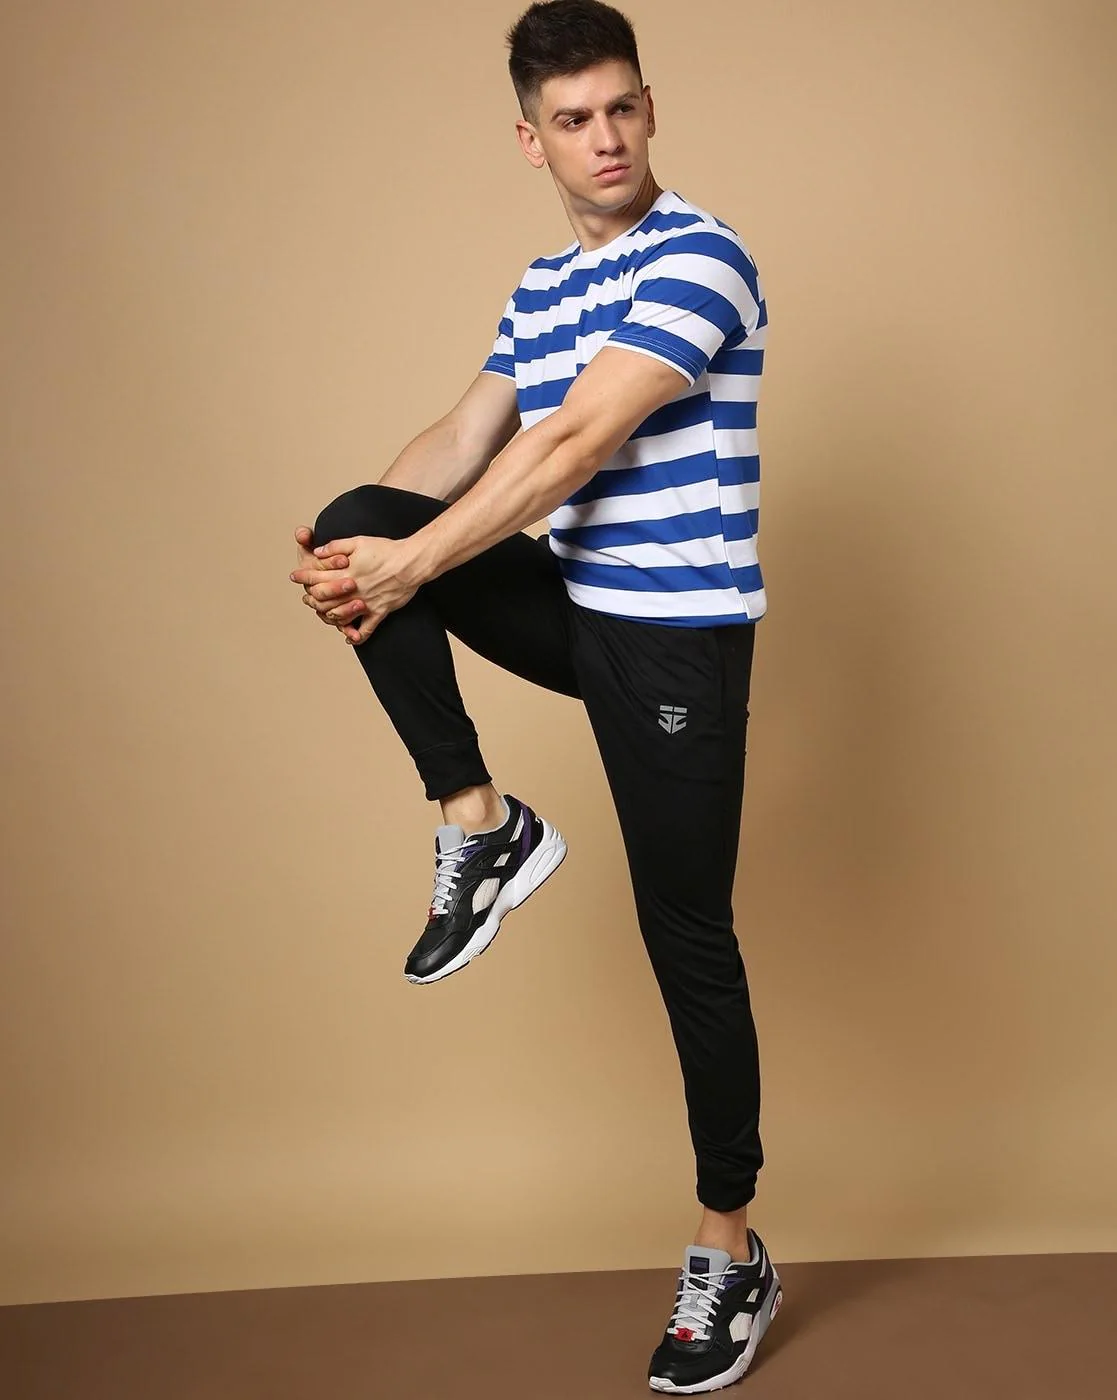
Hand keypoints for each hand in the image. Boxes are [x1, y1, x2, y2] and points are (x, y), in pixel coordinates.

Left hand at [290, 533, 423, 643]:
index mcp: (346, 572)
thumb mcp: (359, 542)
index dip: (303, 577)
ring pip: (341, 616)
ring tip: (324, 614)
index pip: (317, 577)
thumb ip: (336, 546)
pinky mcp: (379, 611)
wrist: (411, 562)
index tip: (294, 576)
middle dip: (312, 600)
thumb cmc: (386, 550)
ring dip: (329, 617)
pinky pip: (367, 629)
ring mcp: (366, 603)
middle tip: (306, 599)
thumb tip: (318, 551)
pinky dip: (358, 635)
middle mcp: (353, 590)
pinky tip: (351, 637)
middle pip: (325, 600)